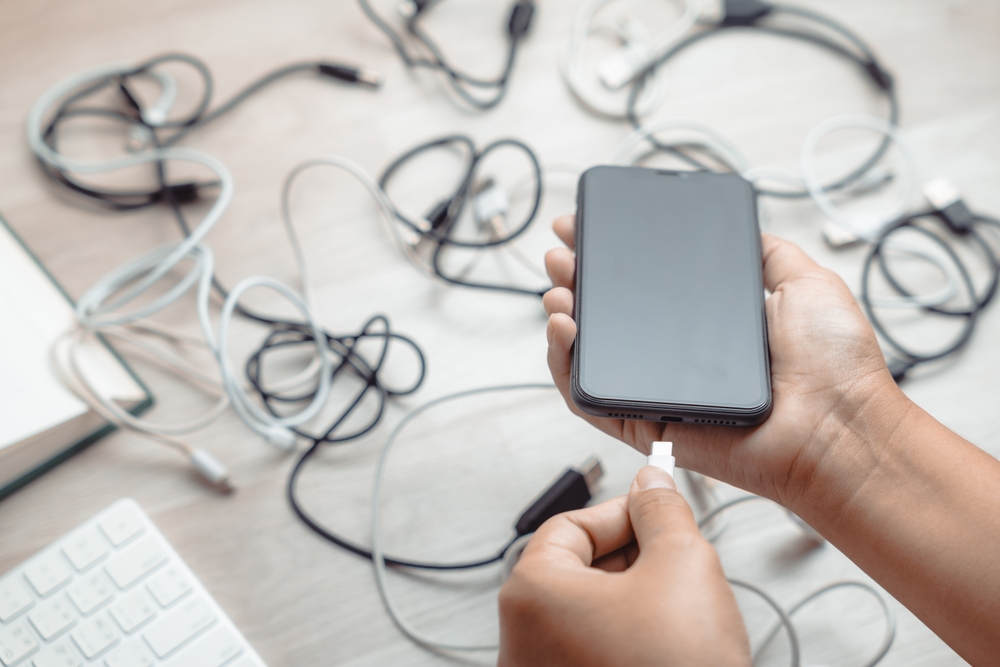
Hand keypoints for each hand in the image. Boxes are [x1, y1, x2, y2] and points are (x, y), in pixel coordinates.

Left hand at [498, 466, 750, 666]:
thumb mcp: (682, 566)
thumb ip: (662, 511)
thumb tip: (651, 484)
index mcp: (531, 595)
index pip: (569, 525)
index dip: (621, 513)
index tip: (655, 512)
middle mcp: (521, 641)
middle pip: (573, 570)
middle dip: (630, 557)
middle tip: (674, 558)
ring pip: (585, 615)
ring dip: (633, 600)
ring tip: (678, 610)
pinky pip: (590, 652)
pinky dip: (626, 639)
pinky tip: (667, 647)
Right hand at [543, 215, 911, 516]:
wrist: (840, 429)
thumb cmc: (834, 367)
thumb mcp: (807, 283)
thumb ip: (769, 255)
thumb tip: (741, 231)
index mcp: (707, 325)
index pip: (644, 285)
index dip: (611, 255)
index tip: (589, 225)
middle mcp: (677, 357)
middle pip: (608, 315)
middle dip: (577, 277)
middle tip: (563, 251)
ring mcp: (658, 391)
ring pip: (589, 355)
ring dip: (563, 316)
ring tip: (558, 286)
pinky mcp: (644, 425)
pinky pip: (588, 398)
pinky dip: (564, 365)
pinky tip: (565, 327)